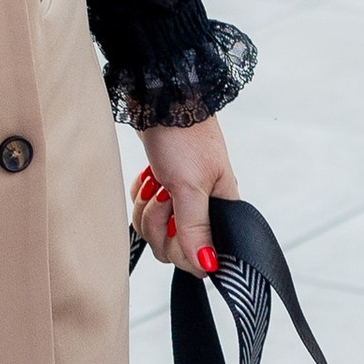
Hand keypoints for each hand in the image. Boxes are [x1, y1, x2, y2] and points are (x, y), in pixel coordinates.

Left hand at [131, 121, 239, 272]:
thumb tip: (207, 265)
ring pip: (155, 232)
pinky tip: (147, 177)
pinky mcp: (163, 189)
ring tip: (155, 183)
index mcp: (222, 210)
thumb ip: (196, 228)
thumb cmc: (183, 136)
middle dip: (159, 224)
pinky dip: (140, 196)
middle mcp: (204, 209)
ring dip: (147, 209)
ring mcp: (182, 200)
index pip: (202, 257)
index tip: (175, 223)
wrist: (161, 98)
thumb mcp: (190, 186)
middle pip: (173, 248)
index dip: (182, 247)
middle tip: (163, 196)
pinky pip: (144, 213)